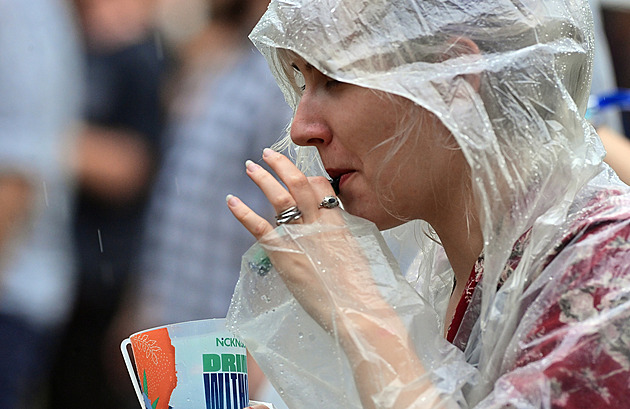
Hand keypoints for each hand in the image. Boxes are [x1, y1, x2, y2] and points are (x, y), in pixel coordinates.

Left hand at [227, 149, 386, 332]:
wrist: (354, 308)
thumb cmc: (358, 288)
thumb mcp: (355, 253)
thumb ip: (341, 239)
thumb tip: (334, 238)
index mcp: (337, 221)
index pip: (321, 186)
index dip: (307, 177)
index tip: (297, 174)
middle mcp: (318, 221)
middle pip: (298, 183)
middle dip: (281, 165)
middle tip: (266, 154)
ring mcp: (299, 235)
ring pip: (279, 197)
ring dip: (262, 178)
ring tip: (250, 166)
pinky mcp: (283, 253)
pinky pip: (260, 226)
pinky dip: (243, 212)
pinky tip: (231, 200)